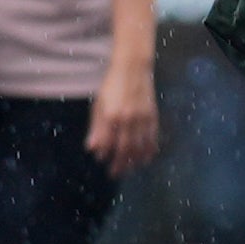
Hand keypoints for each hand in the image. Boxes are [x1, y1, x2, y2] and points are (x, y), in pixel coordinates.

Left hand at [86, 62, 161, 177]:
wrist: (133, 69)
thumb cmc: (112, 86)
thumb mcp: (99, 105)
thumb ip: (96, 128)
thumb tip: (92, 149)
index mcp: (111, 116)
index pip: (107, 143)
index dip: (104, 154)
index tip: (101, 161)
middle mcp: (127, 120)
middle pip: (124, 149)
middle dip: (119, 164)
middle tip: (115, 174)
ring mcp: (142, 119)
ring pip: (139, 147)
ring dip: (134, 161)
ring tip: (129, 169)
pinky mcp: (153, 116)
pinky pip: (152, 138)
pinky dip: (149, 151)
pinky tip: (146, 159)